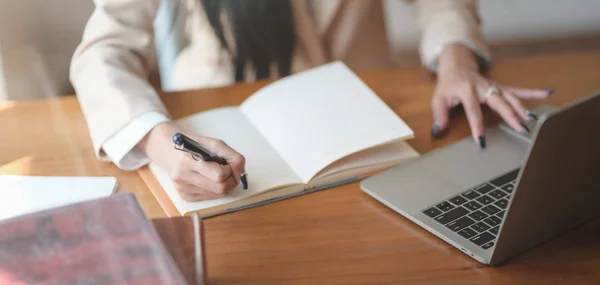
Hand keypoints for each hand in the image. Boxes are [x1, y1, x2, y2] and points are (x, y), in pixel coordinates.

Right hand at [138, 122, 245, 200]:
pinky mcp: (184, 196)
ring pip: (217, 195)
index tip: (228, 164)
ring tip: (218, 173)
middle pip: (220, 188)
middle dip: (231, 180)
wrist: (169, 151)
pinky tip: (209, 179)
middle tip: (228, 170)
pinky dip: (215, 189)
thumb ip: (232, 156)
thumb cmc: (194, 146)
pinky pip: (209, 197)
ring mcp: (182, 189)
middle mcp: (182, 177)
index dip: (230, 170)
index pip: (219, 175)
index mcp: (188, 160)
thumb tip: (241, 174)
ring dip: (224, 185)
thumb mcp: (213, 143)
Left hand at [431, 44, 551, 147]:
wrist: (456, 66)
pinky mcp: (500, 87)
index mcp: (466, 91)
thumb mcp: (438, 99)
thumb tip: (438, 131)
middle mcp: (483, 87)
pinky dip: (533, 92)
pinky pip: (517, 90)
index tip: (482, 141)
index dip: (477, 126)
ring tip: (532, 120)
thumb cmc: (447, 85)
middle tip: (520, 128)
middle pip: (499, 102)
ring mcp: (493, 86)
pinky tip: (548, 93)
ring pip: (511, 96)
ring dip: (522, 108)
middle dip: (510, 115)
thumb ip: (439, 115)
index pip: (473, 111)